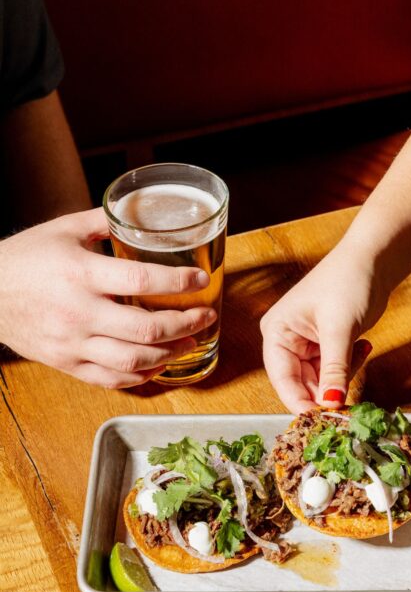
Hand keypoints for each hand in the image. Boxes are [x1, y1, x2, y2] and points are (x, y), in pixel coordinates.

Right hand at [0, 208, 216, 386]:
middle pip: (145, 329)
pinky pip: (112, 379)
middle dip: (185, 324)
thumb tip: (139, 212)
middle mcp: (78, 312)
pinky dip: (141, 376)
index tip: (200, 279)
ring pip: (133, 360)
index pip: (140, 282)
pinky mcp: (66, 363)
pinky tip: (158, 365)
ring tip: (189, 340)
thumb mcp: (63, 230)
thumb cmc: (25, 259)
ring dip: (170, 353)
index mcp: (80, 274)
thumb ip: (104, 222)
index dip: (178, 283)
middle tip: (205, 315)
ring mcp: (72, 343)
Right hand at [261, 244, 389, 412]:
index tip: (320, 421)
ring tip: (360, 352)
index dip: (300, 402)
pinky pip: (335, 371)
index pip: (282, 379)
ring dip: (342, 377)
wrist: (374, 259)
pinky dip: (350, 366)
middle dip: (326, 392)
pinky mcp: (325, 346)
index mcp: (277, 333)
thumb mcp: (339, 329)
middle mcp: (286, 341)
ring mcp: (306, 345)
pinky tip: (363, 345)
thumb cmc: (348, 281)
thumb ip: (334, 370)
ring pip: (321, 381)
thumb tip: (331, 404)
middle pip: (301, 384)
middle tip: (350, 400)